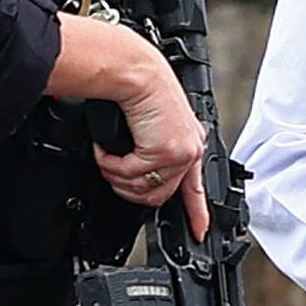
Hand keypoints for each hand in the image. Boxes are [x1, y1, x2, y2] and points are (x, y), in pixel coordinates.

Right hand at [93, 44, 210, 240]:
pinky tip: (107, 149)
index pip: (197, 187)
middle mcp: (189, 151)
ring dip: (116, 177)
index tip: (199, 232)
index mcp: (190, 144)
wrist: (137, 73)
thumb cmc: (140, 91)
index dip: (198, 214)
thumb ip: (152, 150)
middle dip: (128, 189)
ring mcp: (180, 153)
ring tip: (108, 158)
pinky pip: (129, 175)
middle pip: (158, 195)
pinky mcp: (165, 152)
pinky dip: (110, 165)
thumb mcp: (152, 126)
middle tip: (111, 172)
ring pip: (141, 189)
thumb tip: (135, 171)